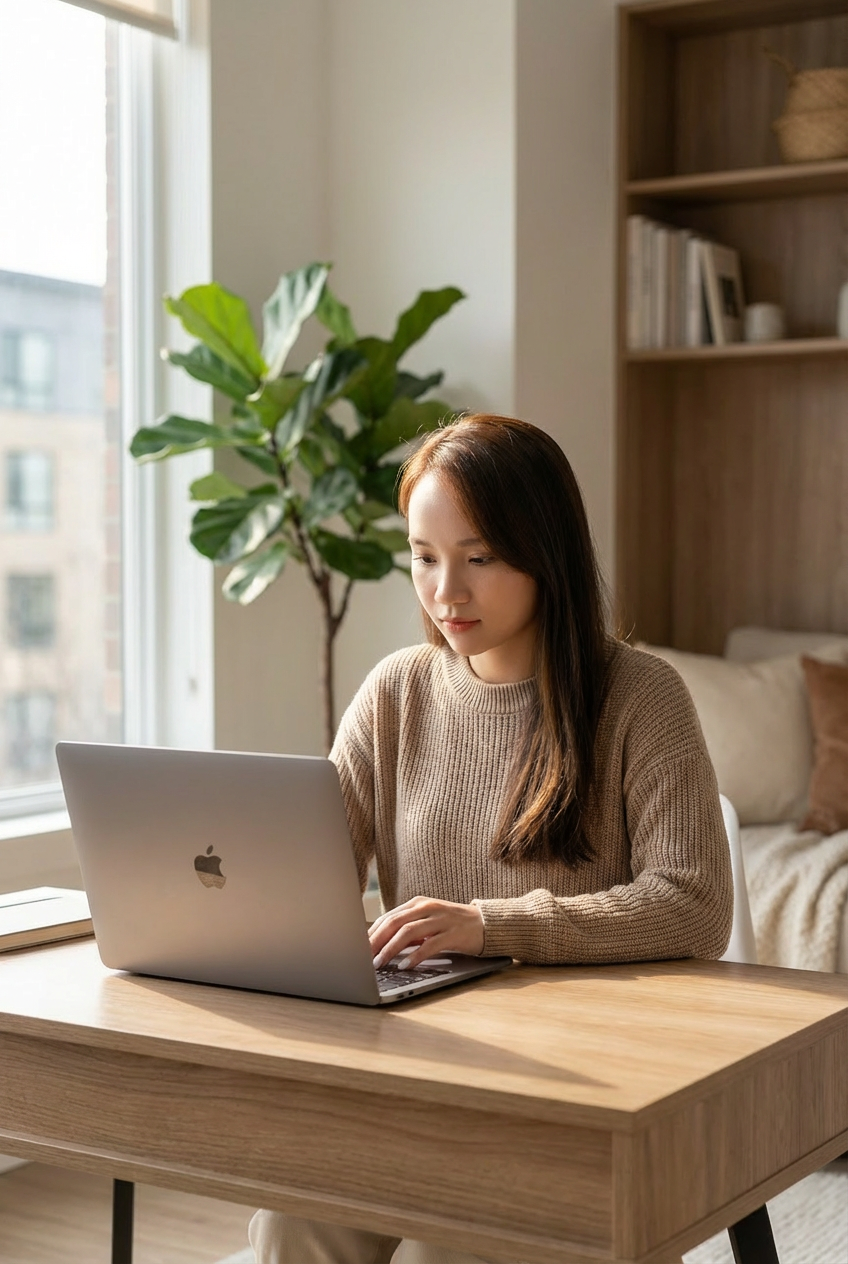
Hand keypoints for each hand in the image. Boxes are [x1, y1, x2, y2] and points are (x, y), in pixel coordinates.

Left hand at [369, 896, 484, 968]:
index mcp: (418, 903)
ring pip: (409, 932)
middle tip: (363, 957)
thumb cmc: (452, 925)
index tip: (358, 948)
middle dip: (376, 941)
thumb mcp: (427, 923)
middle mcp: (427, 908)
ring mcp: (440, 919)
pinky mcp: (453, 933)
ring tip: (380, 963)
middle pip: (395, 922)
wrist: (486, 923)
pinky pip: (430, 944)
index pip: (389, 917)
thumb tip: (380, 946)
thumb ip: (407, 930)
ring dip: (391, 949)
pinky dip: (415, 955)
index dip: (371, 933)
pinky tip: (405, 965)